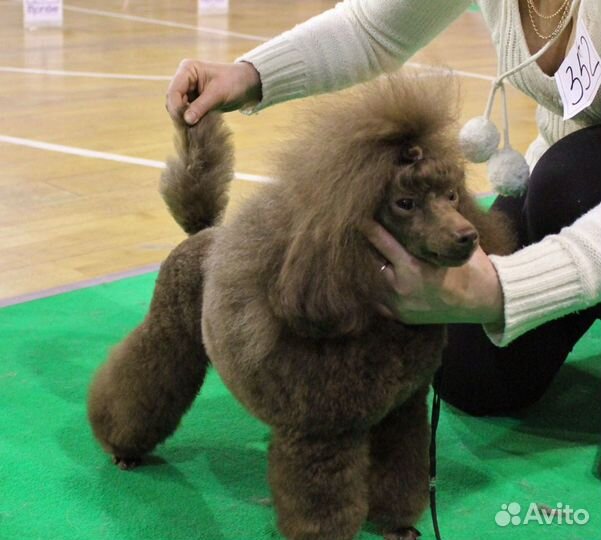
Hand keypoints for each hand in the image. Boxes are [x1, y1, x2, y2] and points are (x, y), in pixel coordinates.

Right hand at [166, 60, 261, 123]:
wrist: (246, 85)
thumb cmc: (234, 82)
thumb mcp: (218, 94)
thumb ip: (201, 106)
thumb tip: (186, 120)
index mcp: (187, 70)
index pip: (174, 91)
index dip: (176, 107)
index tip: (185, 122)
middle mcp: (184, 78)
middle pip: (172, 100)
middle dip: (179, 114)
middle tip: (190, 128)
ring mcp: (187, 89)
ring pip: (177, 108)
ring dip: (184, 119)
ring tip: (194, 128)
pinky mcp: (193, 100)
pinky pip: (186, 112)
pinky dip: (190, 120)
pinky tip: (197, 126)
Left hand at [361, 220, 503, 324]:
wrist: (485, 301)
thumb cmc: (471, 268)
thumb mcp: (452, 246)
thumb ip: (431, 233)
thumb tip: (420, 207)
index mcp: (413, 267)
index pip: (381, 241)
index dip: (370, 228)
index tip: (358, 219)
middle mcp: (401, 287)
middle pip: (373, 262)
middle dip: (369, 249)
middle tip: (360, 237)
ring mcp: (399, 305)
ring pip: (374, 282)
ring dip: (373, 269)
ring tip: (370, 257)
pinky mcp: (401, 316)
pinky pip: (379, 302)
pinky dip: (377, 291)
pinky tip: (376, 280)